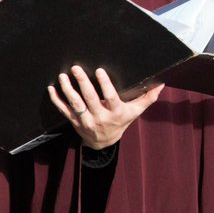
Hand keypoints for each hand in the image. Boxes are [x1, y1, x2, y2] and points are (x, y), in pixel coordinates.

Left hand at [48, 65, 163, 149]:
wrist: (103, 143)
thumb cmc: (121, 122)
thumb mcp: (135, 111)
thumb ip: (148, 98)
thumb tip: (161, 84)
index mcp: (115, 113)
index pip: (109, 97)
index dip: (104, 85)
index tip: (100, 71)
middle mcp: (99, 117)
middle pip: (89, 99)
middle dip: (82, 82)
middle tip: (76, 68)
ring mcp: (85, 120)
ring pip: (75, 104)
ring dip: (68, 89)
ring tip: (63, 76)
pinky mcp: (74, 121)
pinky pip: (63, 110)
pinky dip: (56, 100)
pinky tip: (52, 89)